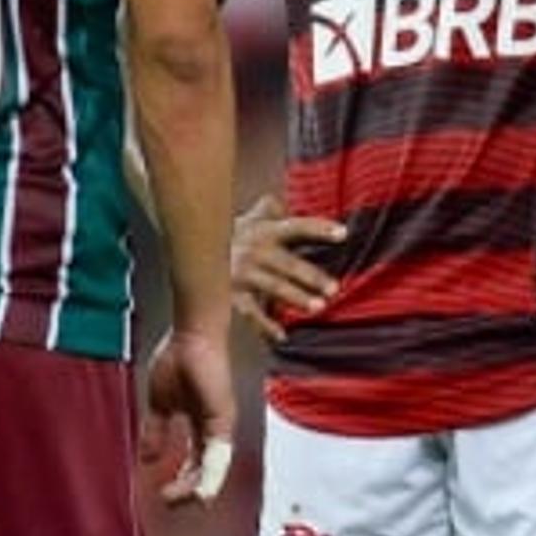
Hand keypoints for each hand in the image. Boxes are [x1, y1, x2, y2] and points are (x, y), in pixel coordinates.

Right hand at [142, 324, 236, 503]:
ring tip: (179, 501)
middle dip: (188, 490)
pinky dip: (209, 476)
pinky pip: (218, 456)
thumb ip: (156, 432)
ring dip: (196, 489)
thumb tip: (146, 459)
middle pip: (206, 470)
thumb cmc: (178, 360)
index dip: (180, 481)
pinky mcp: (223, 419)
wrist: (192, 335)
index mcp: (199, 426)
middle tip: (169, 502)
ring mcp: (221, 426)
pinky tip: (198, 492)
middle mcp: (214, 430)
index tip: (162, 494)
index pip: (194, 462)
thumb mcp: (159, 404)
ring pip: (214, 468)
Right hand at [231, 196, 345, 341]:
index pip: (297, 228)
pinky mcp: (231, 295)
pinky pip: (251, 312)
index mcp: (266, 232)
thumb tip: (279, 200)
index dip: (319, 229)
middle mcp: (256, 251)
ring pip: (273, 287)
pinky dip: (265, 326)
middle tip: (334, 288)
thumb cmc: (234, 237)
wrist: (193, 252)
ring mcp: (243, 274)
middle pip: (288, 263)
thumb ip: (269, 210)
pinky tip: (282, 336)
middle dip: (311, 276)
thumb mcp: (252, 219)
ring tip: (318, 307)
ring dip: (296, 297)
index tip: (343, 234)